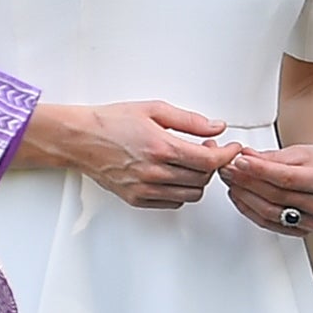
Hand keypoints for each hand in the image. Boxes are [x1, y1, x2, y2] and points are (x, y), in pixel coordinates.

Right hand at [28, 98, 234, 208]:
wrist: (79, 139)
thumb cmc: (111, 122)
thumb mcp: (154, 109)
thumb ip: (190, 120)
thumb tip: (217, 126)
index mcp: (161, 147)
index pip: (209, 160)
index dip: (227, 154)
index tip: (232, 148)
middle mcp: (155, 172)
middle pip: (203, 178)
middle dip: (213, 163)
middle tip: (208, 148)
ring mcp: (145, 189)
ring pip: (191, 194)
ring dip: (198, 179)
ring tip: (190, 162)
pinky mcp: (136, 199)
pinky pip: (173, 203)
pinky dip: (181, 191)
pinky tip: (175, 175)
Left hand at [222, 138, 312, 237]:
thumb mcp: (300, 152)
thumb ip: (272, 157)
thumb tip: (244, 157)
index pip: (286, 178)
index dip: (260, 170)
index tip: (240, 161)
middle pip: (276, 196)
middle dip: (247, 182)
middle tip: (228, 169)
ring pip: (271, 212)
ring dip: (245, 197)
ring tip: (231, 182)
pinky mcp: (302, 231)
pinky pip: (270, 224)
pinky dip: (250, 211)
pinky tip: (240, 198)